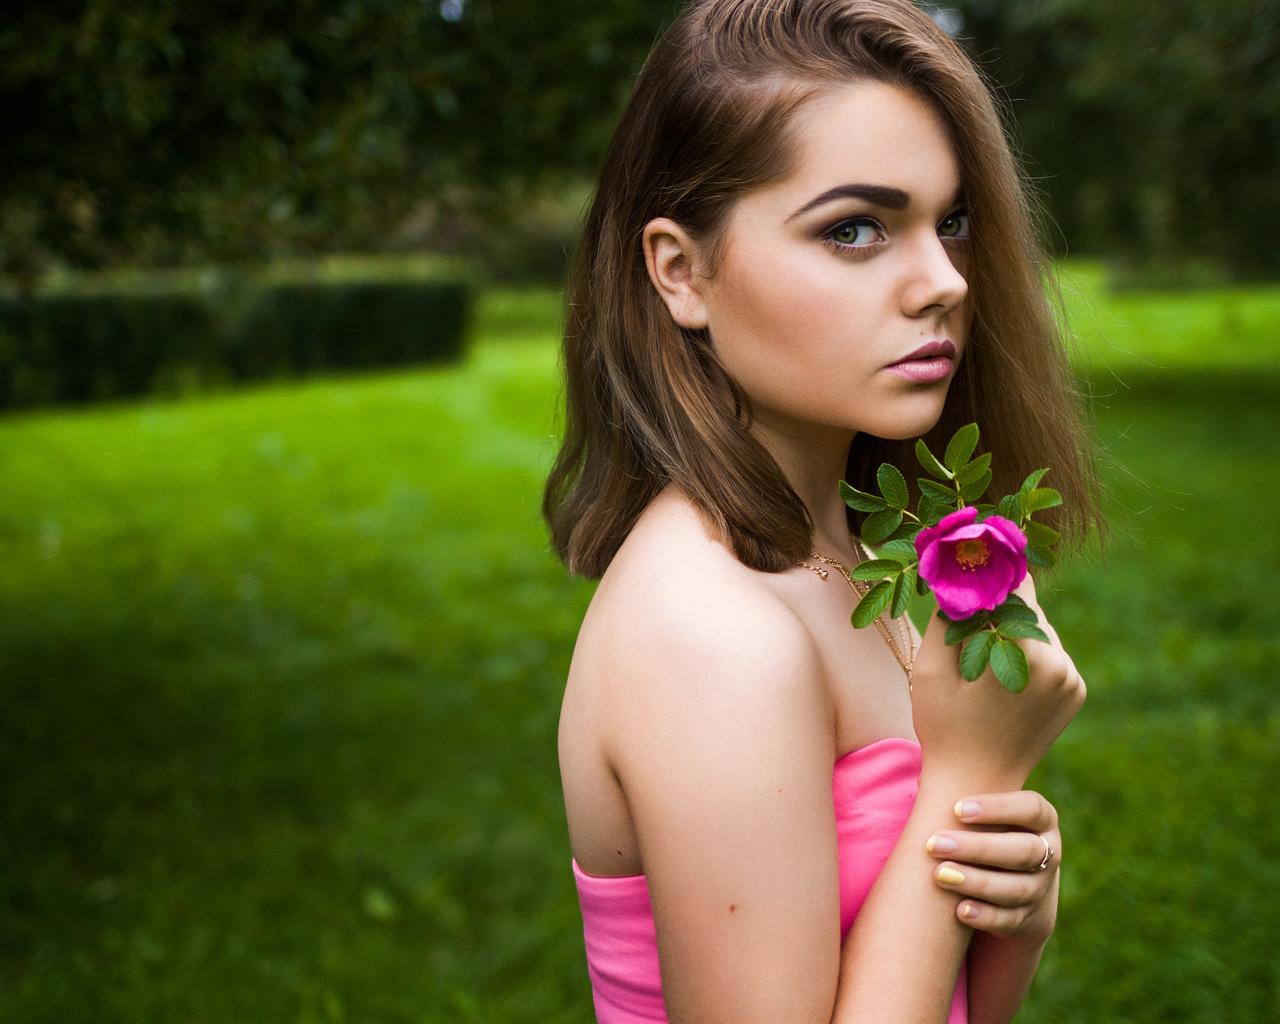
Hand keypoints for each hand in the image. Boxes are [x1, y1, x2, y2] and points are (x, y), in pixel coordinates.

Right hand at [910, 575, 1085, 791]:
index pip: (1014, 586)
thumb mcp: (931, 667)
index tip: (967, 586)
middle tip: (966, 633)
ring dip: (1013, 633)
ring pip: (1039, 629)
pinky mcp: (1076, 692)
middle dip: (997, 611)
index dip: (987, 581)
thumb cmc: (943, 726)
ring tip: (981, 664)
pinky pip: (1051, 654)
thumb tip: (961, 573)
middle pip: (1027, 607)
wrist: (976, 783)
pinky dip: (1029, 656)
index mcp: (1026, 651)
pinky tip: (1002, 680)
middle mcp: (1060, 661)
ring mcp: (1072, 678)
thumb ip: (949, 615)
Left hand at [925, 790, 1060, 941]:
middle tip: (934, 844)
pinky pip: (1010, 921)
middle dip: (978, 848)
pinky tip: (959, 910)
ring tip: (939, 875)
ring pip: (1016, 888)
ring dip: (976, 882)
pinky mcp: (1030, 920)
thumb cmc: (988, 830)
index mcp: (1042, 820)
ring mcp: (1042, 889)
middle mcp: (1049, 854)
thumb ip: (968, 795)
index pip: (1032, 809)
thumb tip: (924, 776)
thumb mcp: (988, 812)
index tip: (957, 808)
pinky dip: (986, 916)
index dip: (998, 808)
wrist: (1016, 883)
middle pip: (1023, 851)